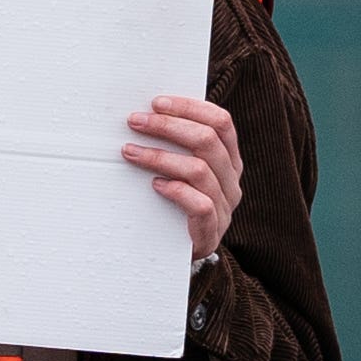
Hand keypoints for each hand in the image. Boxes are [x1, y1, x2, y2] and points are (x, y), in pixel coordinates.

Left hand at [125, 93, 242, 259]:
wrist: (176, 258)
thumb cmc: (172, 208)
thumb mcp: (178, 173)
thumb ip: (175, 148)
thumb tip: (144, 115)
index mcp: (228, 160)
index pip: (221, 123)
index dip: (191, 108)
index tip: (156, 102)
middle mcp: (231, 180)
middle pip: (208, 141)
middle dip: (168, 126)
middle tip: (134, 121)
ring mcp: (224, 207)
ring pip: (200, 170)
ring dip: (160, 156)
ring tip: (129, 151)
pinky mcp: (210, 232)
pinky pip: (200, 206)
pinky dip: (177, 191)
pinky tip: (155, 185)